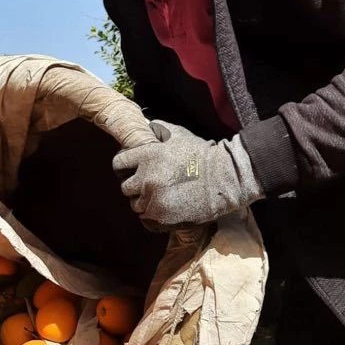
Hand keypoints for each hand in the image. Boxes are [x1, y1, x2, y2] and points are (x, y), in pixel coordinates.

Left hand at [112, 121, 263, 226]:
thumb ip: (157, 129)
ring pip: (136, 205)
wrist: (225, 178)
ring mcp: (154, 201)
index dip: (124, 166)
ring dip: (144, 201)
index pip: (118, 164)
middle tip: (149, 183)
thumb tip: (144, 124)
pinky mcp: (164, 218)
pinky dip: (152, 216)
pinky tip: (163, 208)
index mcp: (147, 157)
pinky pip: (145, 220)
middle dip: (135, 185)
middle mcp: (146, 179)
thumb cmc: (201, 154)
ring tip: (161, 195)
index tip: (132, 169)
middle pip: (125, 187)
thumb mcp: (178, 135)